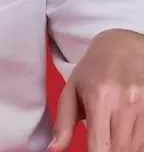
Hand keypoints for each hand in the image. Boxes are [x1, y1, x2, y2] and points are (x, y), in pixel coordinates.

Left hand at [49, 29, 143, 151]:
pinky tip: (123, 134)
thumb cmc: (94, 69)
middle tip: (98, 142)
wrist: (124, 47)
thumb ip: (63, 122)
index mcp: (99, 98)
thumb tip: (52, 150)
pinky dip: (135, 145)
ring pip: (135, 149)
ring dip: (121, 149)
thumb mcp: (72, 89)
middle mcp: (125, 104)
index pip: (100, 146)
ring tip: (110, 135)